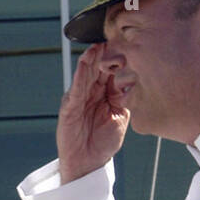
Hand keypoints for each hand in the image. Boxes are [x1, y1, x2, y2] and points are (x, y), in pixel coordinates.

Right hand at [57, 43, 128, 182]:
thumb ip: (124, 97)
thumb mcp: (121, 116)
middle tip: (113, 36)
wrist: (88, 163)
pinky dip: (80, 74)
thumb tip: (130, 77)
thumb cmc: (104, 141)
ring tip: (97, 45)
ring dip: (91, 58)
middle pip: (98, 67)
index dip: (119, 58)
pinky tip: (85, 63)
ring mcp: (79, 98)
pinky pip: (76, 88)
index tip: (128, 43)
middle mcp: (91, 92)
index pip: (112, 70)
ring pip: (86, 73)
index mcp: (105, 93)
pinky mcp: (69, 107)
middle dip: (105, 53)